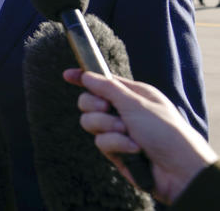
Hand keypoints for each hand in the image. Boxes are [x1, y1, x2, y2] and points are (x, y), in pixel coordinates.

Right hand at [63, 69, 216, 204]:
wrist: (178, 169)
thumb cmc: (164, 130)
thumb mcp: (136, 103)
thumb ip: (107, 88)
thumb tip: (87, 75)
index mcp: (133, 94)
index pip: (102, 82)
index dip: (84, 77)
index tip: (67, 75)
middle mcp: (124, 111)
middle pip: (89, 101)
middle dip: (94, 105)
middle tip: (106, 108)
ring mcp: (119, 131)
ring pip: (90, 122)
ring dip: (107, 126)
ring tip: (126, 132)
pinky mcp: (116, 151)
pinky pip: (101, 142)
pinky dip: (116, 144)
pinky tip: (134, 149)